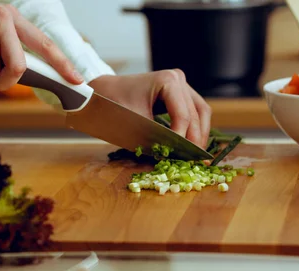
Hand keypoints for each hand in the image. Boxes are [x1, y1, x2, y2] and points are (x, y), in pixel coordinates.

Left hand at [89, 71, 211, 147]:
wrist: (98, 95)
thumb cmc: (111, 108)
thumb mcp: (135, 127)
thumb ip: (159, 140)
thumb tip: (179, 156)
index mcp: (167, 81)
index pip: (183, 116)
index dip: (184, 139)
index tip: (182, 158)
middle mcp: (177, 78)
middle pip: (197, 113)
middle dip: (196, 139)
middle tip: (197, 163)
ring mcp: (179, 84)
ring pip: (200, 112)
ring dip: (200, 134)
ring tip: (197, 156)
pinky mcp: (177, 93)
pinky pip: (193, 111)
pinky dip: (194, 128)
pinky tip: (193, 145)